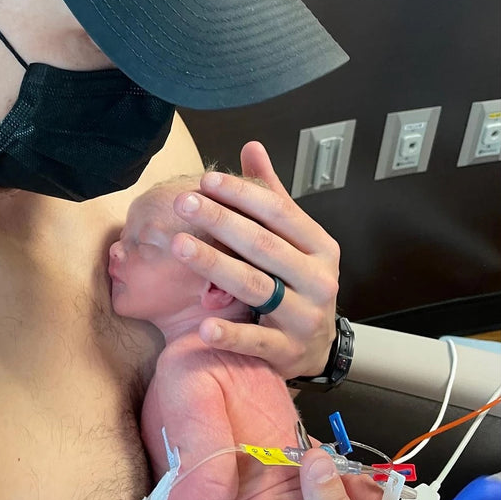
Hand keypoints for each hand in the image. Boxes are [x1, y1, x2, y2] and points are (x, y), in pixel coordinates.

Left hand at [171, 141, 337, 378]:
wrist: (317, 347)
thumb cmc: (297, 283)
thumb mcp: (293, 240)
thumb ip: (272, 196)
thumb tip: (251, 147)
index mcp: (320, 246)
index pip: (280, 213)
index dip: (243, 194)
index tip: (207, 180)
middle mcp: (317, 280)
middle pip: (263, 246)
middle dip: (221, 221)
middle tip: (184, 203)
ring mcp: (304, 318)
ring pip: (256, 287)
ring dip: (215, 265)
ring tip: (180, 246)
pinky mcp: (287, 351)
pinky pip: (255, 340)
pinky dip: (229, 334)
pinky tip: (203, 324)